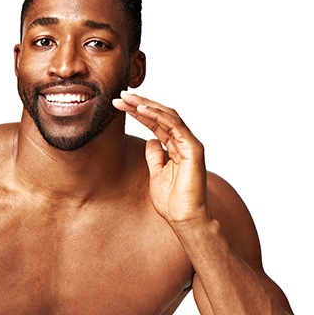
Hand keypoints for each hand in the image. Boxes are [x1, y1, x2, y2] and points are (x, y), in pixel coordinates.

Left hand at [115, 92, 207, 227]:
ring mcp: (190, 144)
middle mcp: (185, 142)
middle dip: (140, 104)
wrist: (184, 218)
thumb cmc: (172, 202)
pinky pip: (174, 126)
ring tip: (127, 99)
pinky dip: (157, 115)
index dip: (138, 113)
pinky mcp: (193, 149)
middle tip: (120, 95)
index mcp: (176, 148)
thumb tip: (151, 140)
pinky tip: (141, 109)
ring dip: (146, 105)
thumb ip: (155, 156)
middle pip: (161, 116)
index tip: (120, 105)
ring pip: (167, 116)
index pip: (157, 124)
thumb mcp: (156, 174)